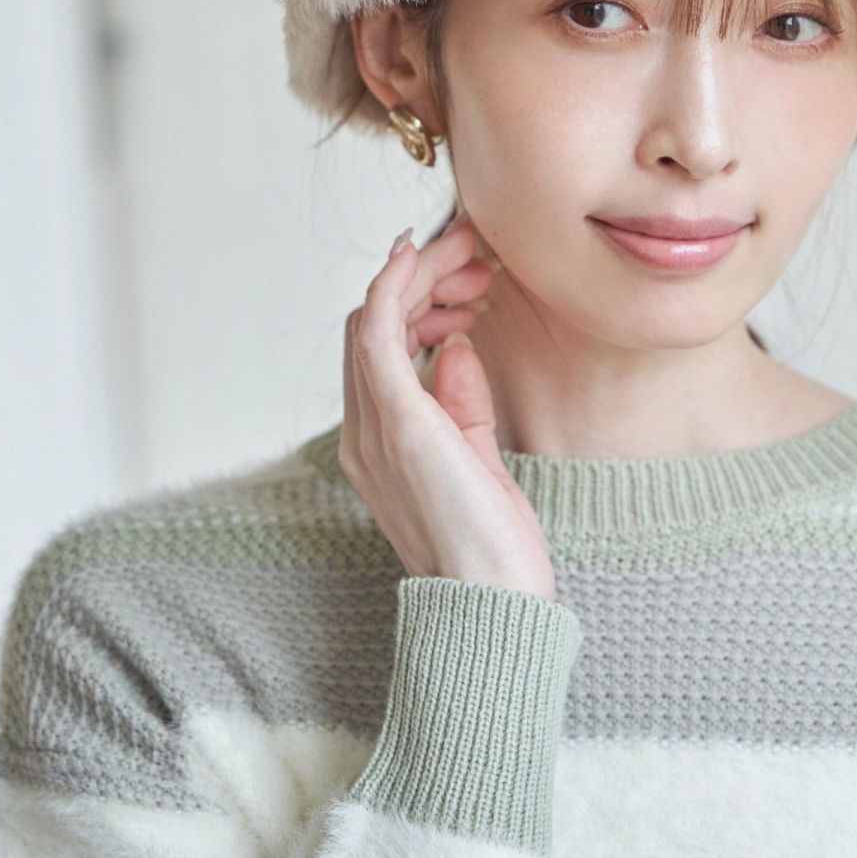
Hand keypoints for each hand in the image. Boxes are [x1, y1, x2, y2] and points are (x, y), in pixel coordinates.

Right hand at [339, 216, 556, 600]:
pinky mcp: (396, 421)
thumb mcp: (476, 460)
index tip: (466, 287)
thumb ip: (460, 403)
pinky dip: (393, 285)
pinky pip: (376, 331)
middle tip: (476, 260)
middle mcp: (362, 433)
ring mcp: (372, 427)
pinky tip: (418, 253)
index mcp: (378, 445)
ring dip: (419, 275)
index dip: (416, 305)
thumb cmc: (493, 549)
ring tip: (473, 260)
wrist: (494, 604)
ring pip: (371, 319)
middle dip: (422, 281)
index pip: (378, 351)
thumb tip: (453, 346)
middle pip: (369, 327)